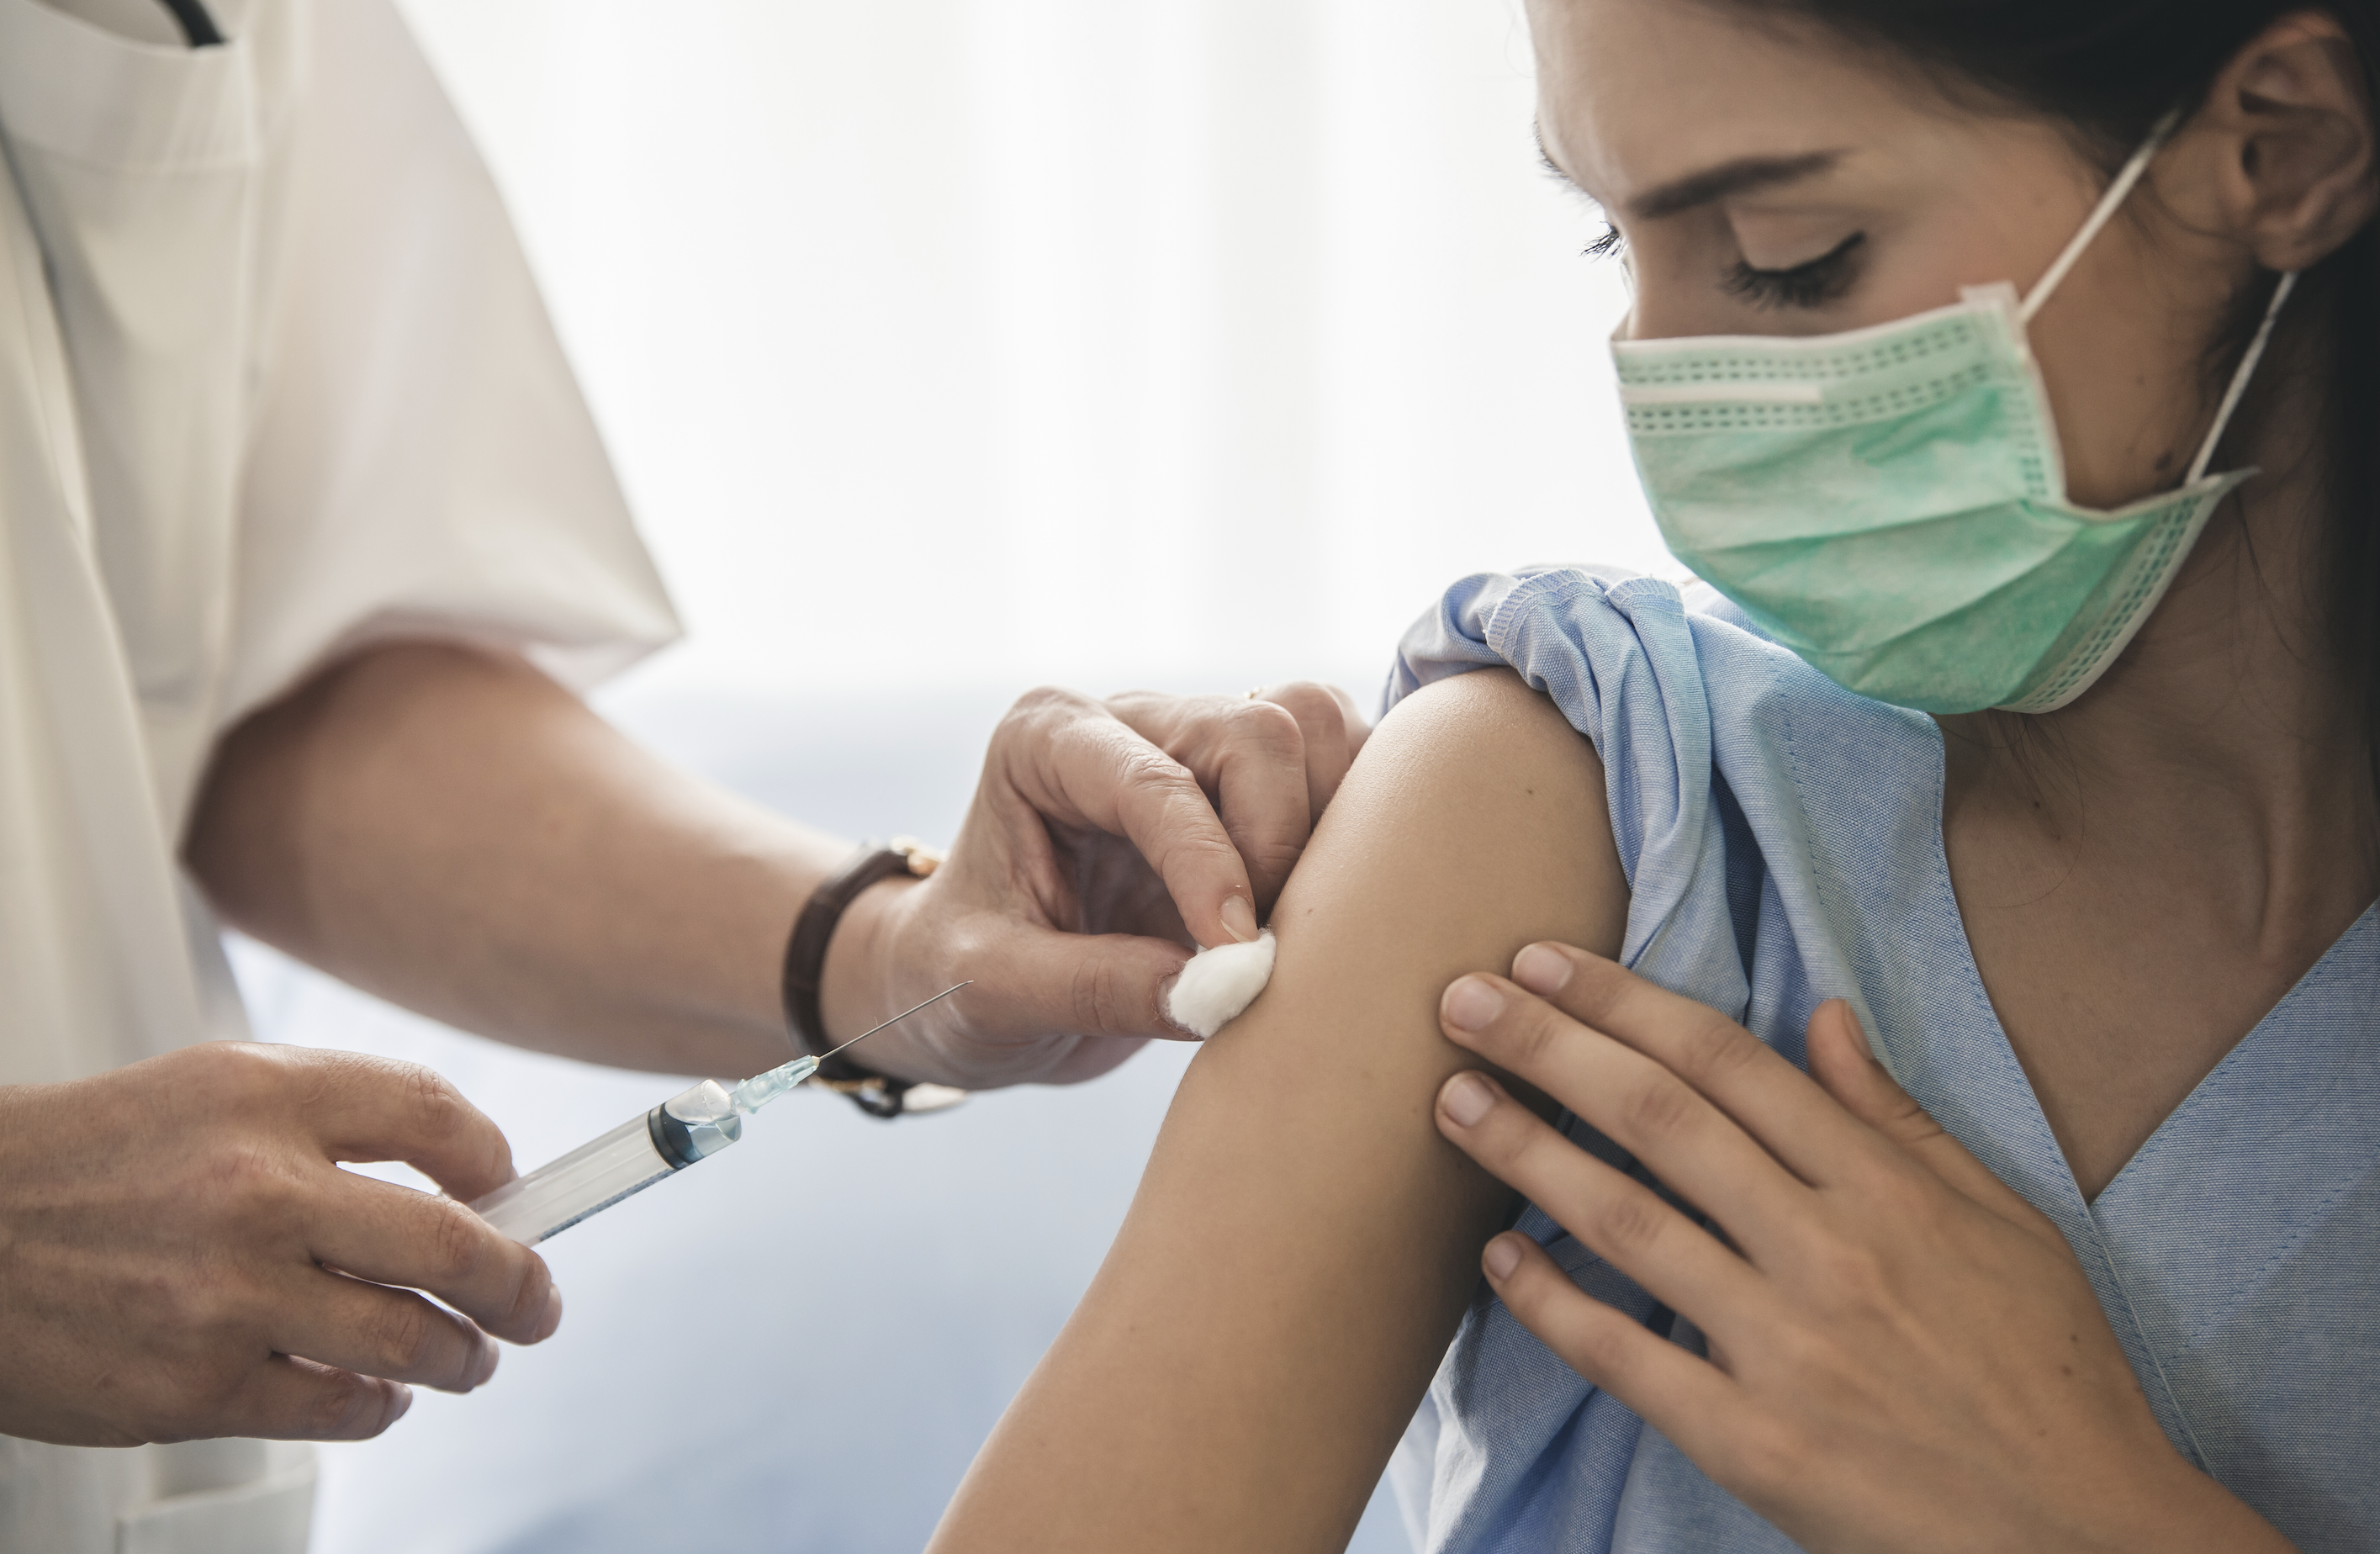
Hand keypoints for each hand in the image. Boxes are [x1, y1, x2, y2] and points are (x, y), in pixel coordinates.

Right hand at [0, 1043, 561, 1446]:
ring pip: (411, 1339)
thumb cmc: (89, 1162)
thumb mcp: (212, 1091)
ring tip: (470, 1356)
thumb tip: (465, 1183)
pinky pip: (338, 1407)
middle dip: (520, 1284)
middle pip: (453, 1243)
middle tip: (537, 1303)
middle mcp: (255, 1189)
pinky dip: (379, 1406)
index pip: (436, 1113)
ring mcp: (228, 1295)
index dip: (495, 1159)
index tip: (511, 1190)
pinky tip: (380, 1395)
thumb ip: (333, 1122)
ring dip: (463, 1355)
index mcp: (263, 1096)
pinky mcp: (196, 1385)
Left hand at [826, 682, 1368, 1088]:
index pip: (1156, 778)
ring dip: (1336, 826)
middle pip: (1260, 729)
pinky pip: (1344, 773)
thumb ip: (1092, 986)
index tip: (1238, 955)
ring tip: (1298, 929)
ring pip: (1319, 729)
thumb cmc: (956, 978)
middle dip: (1281, 842)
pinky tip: (1333, 911)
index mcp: (1048, 740)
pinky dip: (1360, 833)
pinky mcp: (1256, 795)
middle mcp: (1134, 722)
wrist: (973, 992)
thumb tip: (1219, 990)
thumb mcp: (989, 992)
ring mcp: (1202, 748)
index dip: (1210, 865)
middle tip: (1261, 952)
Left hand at [1428, 943, 2293, 1553]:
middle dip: (1549, 1047)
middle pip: (1659, 1119)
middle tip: (1459, 1000)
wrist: (2088, 1536)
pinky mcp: (1752, 1444)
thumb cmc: (2047, 1369)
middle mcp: (1827, 1252)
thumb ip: (1897, 1119)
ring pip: (1627, 1222)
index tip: (1545, 962)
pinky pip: (1626, 1357)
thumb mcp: (2002, 1222)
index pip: (1728, 1063)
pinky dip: (1552, 1303)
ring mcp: (1784, 1349)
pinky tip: (1496, 1257)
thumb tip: (1821, 1014)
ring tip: (1452, 1101)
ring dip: (1527, 1151)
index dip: (1626, 1002)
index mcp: (1886, 1189)